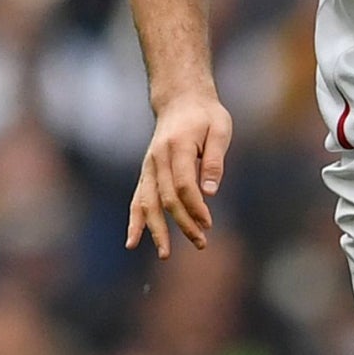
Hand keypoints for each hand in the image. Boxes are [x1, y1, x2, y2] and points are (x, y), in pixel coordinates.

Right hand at [127, 89, 233, 258]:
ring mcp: (148, 166)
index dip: (195, 207)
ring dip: (155, 229)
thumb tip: (210, 192)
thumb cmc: (206, 115)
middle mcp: (157, 158)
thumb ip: (214, 160)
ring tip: (165, 254)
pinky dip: (135, 220)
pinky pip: (138, 199)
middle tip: (201, 243)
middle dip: (182, 224)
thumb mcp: (220, 129)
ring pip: (147, 202)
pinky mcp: (146, 173)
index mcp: (176, 147)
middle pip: (165, 198)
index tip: (209, 224)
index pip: (182, 185)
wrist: (181, 100)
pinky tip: (133, 242)